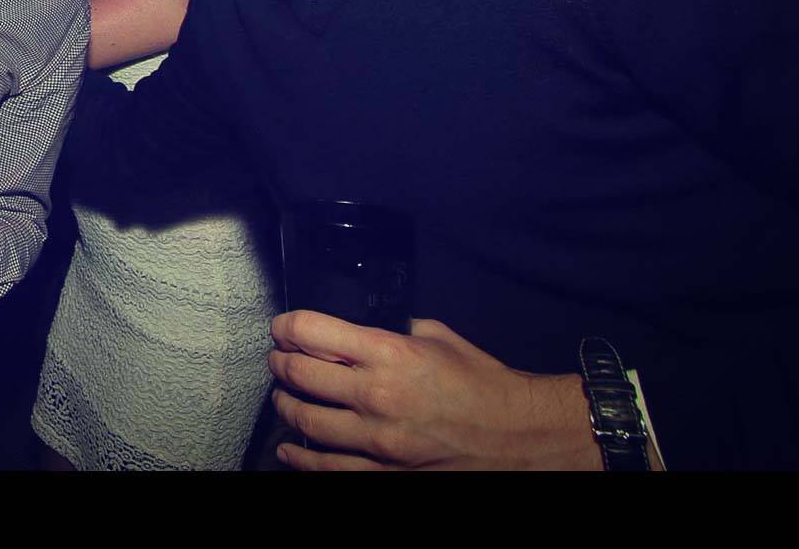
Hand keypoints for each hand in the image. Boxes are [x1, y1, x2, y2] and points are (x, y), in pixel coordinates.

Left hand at [267, 311, 598, 470]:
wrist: (521, 435)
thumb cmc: (485, 385)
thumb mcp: (439, 338)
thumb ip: (395, 330)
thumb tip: (361, 330)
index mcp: (390, 353)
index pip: (312, 331)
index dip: (286, 326)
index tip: (281, 328)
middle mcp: (377, 394)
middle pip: (300, 374)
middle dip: (280, 363)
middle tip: (278, 359)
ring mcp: (379, 439)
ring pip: (305, 420)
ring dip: (285, 405)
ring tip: (282, 397)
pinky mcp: (385, 472)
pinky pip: (327, 467)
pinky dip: (301, 457)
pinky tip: (290, 448)